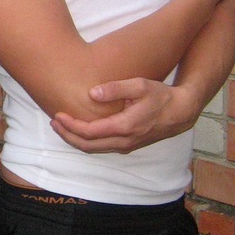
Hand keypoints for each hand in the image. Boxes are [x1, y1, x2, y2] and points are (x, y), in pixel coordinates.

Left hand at [50, 77, 198, 153]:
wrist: (181, 113)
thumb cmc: (160, 96)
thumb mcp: (140, 85)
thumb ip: (115, 88)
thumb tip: (92, 93)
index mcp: (124, 127)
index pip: (89, 132)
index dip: (70, 125)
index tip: (58, 114)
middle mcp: (124, 141)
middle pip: (87, 145)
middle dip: (67, 135)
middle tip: (54, 122)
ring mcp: (126, 146)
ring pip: (93, 149)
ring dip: (75, 139)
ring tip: (62, 126)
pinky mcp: (128, 146)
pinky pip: (101, 147)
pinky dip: (86, 140)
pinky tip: (79, 129)